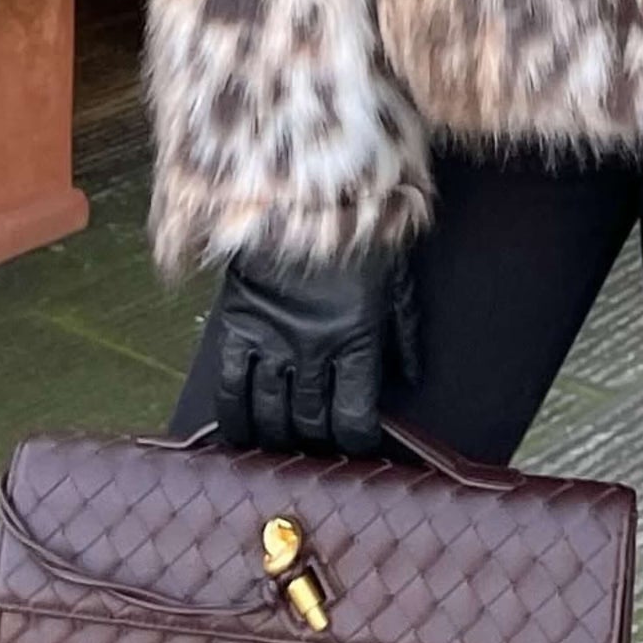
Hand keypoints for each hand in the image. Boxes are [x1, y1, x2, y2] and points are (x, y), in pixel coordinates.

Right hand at [214, 250, 417, 455]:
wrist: (302, 195)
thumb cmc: (359, 235)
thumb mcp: (396, 279)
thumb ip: (403, 333)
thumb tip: (411, 378)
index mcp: (358, 340)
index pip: (355, 417)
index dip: (355, 442)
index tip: (354, 447)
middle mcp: (314, 350)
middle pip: (311, 421)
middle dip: (316, 442)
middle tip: (317, 446)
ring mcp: (273, 341)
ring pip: (271, 411)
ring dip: (277, 436)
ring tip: (282, 446)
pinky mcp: (239, 328)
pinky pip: (231, 387)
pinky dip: (234, 416)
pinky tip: (238, 434)